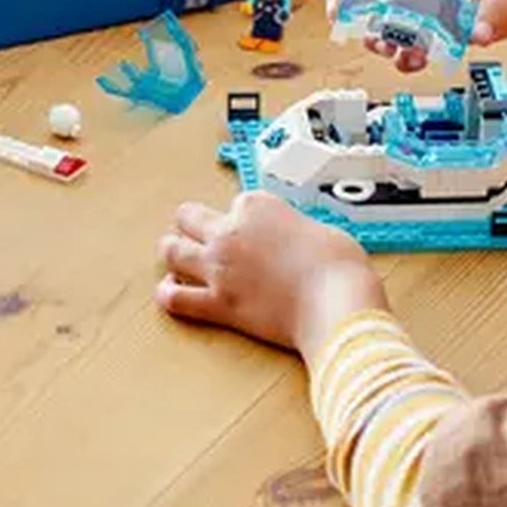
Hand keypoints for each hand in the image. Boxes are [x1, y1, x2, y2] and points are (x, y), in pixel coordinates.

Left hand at [157, 191, 384, 356]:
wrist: (336, 302)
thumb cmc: (338, 266)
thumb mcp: (318, 228)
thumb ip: (292, 228)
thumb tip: (290, 241)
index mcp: (255, 206)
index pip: (235, 202)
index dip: (244, 217)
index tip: (253, 229)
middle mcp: (229, 231)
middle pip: (188, 217)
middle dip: (192, 224)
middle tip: (198, 234)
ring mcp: (218, 268)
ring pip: (171, 251)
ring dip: (172, 252)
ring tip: (176, 257)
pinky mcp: (217, 303)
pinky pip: (175, 298)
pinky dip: (169, 294)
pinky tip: (171, 291)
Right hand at [325, 0, 506, 72]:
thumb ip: (493, 6)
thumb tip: (477, 35)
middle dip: (354, 3)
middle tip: (344, 21)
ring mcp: (439, 4)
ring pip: (394, 21)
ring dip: (382, 37)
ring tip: (385, 48)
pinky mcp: (453, 29)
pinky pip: (421, 45)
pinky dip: (411, 57)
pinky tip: (412, 62)